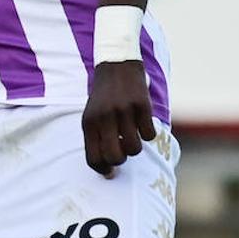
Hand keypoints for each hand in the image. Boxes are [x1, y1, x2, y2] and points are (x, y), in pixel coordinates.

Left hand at [81, 61, 156, 177]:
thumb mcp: (92, 115)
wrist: (116, 64)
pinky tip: (142, 123)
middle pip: (115, 157)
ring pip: (134, 149)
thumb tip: (109, 173)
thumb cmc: (104, 97)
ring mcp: (123, 111)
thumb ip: (97, 140)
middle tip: (123, 148)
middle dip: (121, 159)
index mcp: (89, 122)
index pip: (93, 158)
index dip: (103, 169)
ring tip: (132, 134)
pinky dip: (148, 133)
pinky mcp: (141, 105)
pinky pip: (149, 135)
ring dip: (135, 147)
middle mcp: (104, 117)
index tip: (111, 170)